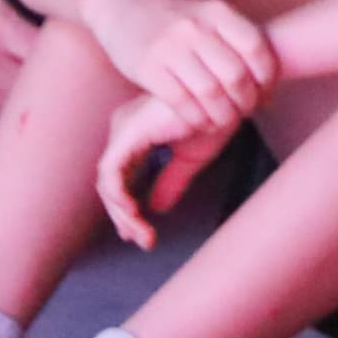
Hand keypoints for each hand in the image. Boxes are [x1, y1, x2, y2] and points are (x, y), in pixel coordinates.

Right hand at [79, 0, 280, 143]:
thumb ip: (236, 42)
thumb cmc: (178, 21)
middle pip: (235, 75)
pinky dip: (198, 119)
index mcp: (217, 12)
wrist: (125, 6)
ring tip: (226, 121)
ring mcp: (170, 47)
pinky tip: (202, 123)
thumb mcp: (209, 17)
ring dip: (224, 115)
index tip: (266, 95)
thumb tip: (271, 85)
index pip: (256, 49)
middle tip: (246, 113)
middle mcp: (195, 27)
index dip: (266, 78)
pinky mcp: (148, 68)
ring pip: (211, 93)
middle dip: (246, 102)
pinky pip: (182, 102)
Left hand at [95, 89, 225, 246]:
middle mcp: (125, 129)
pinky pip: (110, 173)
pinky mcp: (127, 133)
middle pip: (110, 182)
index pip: (121, 176)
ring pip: (107, 181)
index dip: (127, 207)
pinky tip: (135, 213)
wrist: (230, 97)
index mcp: (137, 132)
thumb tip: (157, 208)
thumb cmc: (217, 116)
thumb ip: (172, 181)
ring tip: (142, 233)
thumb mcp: (192, 157)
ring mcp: (123, 130)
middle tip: (142, 239)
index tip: (142, 232)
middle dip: (123, 216)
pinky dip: (119, 196)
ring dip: (122, 213)